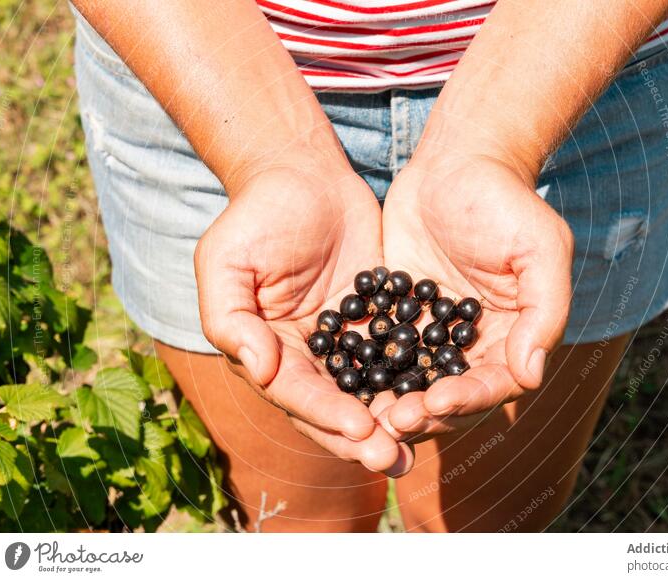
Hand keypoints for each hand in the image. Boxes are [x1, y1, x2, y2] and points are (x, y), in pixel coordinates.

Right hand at [195, 164, 411, 473]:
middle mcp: (306, 356)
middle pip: (334, 406)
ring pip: (370, 390)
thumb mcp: (228, 262)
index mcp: (267, 351)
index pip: (296, 393)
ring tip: (419, 443)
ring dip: (392, 419)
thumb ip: (231, 319)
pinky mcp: (377, 320)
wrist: (302, 174)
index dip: (325, 415)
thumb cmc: (257, 215)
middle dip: (362, 436)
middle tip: (394, 459)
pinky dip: (414, 377)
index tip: (359, 429)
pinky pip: (397, 354)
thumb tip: (259, 372)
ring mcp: (344, 341)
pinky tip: (439, 396)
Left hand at [380, 154, 573, 440]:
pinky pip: (381, 349)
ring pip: (412, 380)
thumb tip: (530, 376)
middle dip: (424, 413)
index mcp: (511, 337)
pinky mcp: (397, 314)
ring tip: (365, 414)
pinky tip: (342, 381)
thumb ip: (543, 313)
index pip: (492, 383)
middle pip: (450, 393)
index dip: (468, 399)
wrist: (457, 162)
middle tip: (392, 421)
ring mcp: (431, 331)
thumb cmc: (506, 202)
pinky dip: (366, 368)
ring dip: (391, 401)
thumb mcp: (540, 249)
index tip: (437, 403)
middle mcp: (472, 343)